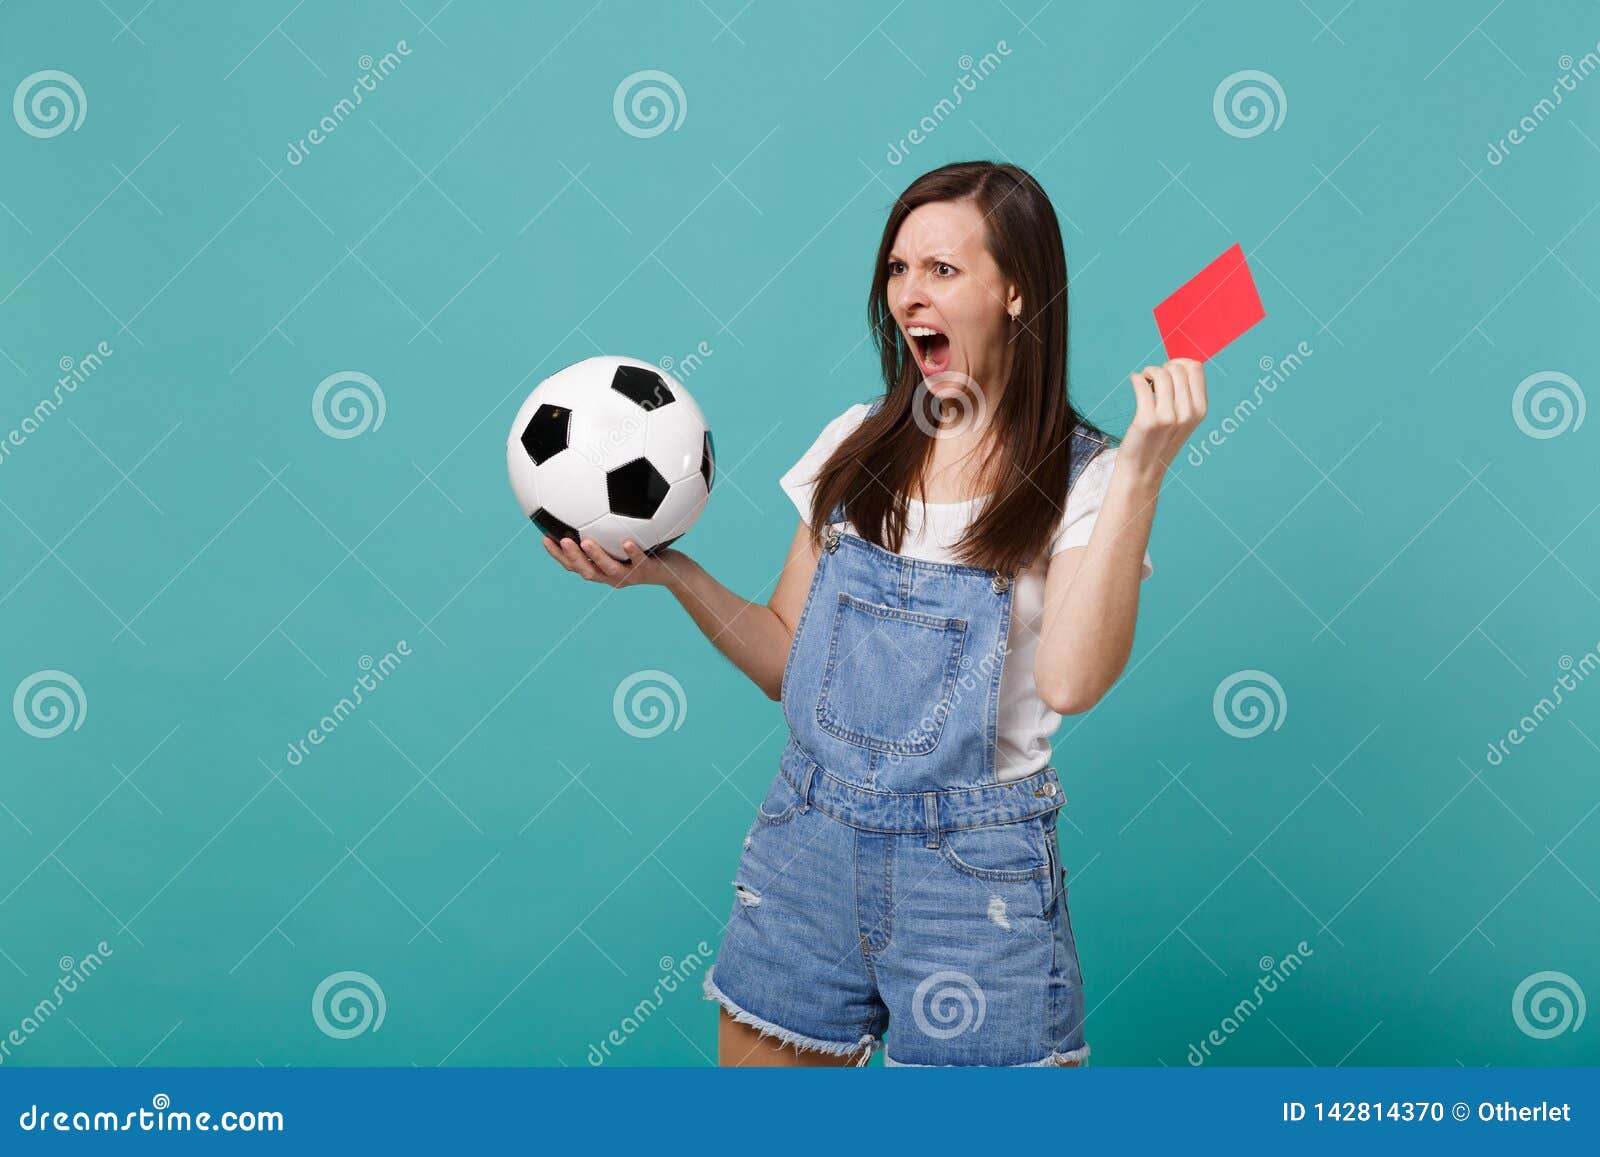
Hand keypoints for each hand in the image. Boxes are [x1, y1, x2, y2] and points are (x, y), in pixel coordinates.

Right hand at [542, 534, 683, 588]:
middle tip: (559, 541)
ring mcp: (629, 574)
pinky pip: (638, 561)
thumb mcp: (624, 540)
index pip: (574, 565)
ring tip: (586, 542)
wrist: (674, 571)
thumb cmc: (646, 551)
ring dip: (596, 556)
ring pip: (609, 569)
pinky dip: (632, 552)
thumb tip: (590, 503)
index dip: (558, 555)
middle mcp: (612, 575)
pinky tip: (627, 542)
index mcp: (602, 569)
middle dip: (571, 558)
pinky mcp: (647, 570)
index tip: (544, 539)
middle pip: (586, 571)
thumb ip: (606, 529)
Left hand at [1120, 358, 1207, 479]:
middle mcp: (1187, 414)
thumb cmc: (1160, 440)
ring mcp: (1168, 417)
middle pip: (1177, 368)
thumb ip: (1185, 394)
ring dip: (1148, 371)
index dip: (1179, 363)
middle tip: (1153, 379)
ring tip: (1144, 380)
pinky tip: (1135, 382)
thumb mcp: (1183, 420)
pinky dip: (1136, 378)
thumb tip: (1178, 364)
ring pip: (1160, 373)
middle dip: (1162, 367)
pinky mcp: (1147, 420)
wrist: (1143, 470)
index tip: (1168, 370)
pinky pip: (1141, 384)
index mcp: (1200, 411)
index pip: (1196, 368)